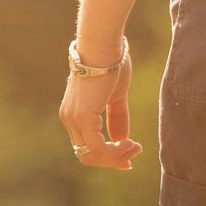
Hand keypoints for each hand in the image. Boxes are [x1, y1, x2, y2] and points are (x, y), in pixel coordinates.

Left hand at [59, 39, 137, 168]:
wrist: (103, 45)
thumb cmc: (110, 63)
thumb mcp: (116, 96)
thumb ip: (117, 118)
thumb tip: (123, 139)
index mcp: (74, 113)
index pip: (86, 147)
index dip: (107, 156)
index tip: (127, 159)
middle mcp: (69, 119)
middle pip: (86, 156)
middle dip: (112, 160)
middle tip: (134, 153)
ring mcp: (73, 119)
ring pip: (91, 155)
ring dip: (116, 157)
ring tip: (135, 147)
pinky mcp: (83, 117)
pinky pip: (97, 147)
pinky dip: (114, 151)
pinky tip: (130, 143)